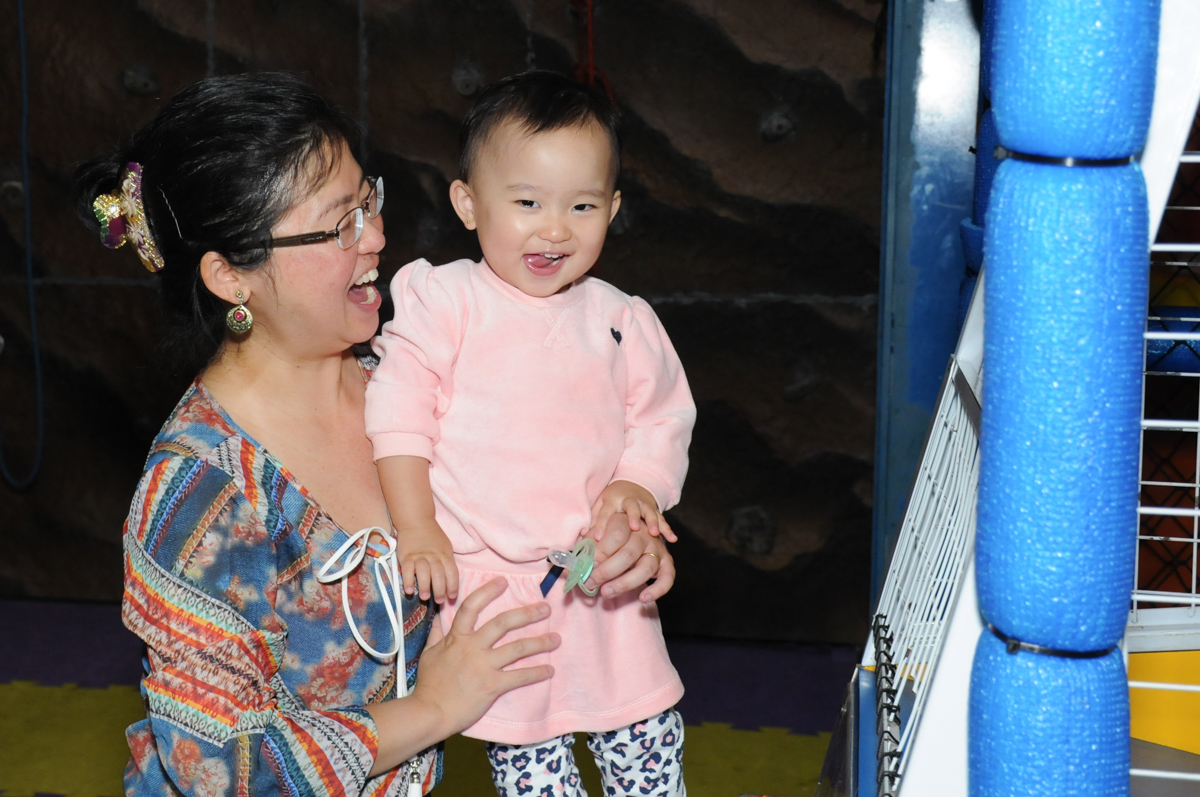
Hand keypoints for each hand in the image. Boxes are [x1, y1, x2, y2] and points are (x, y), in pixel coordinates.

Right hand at [367, 577, 558, 774]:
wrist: (431, 711)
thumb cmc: (429, 684)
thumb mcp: (429, 653)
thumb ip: (437, 633)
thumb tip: (438, 616)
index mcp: (457, 637)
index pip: (471, 607)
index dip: (487, 592)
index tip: (503, 582)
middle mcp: (473, 647)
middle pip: (503, 623)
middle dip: (527, 614)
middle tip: (545, 609)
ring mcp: (484, 666)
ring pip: (517, 648)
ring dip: (540, 643)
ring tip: (556, 639)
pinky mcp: (492, 685)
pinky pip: (519, 676)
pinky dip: (536, 673)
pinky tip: (550, 670)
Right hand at [395, 520, 458, 603]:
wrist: (416, 521)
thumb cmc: (433, 537)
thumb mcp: (445, 547)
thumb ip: (447, 562)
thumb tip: (450, 582)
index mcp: (445, 555)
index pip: (452, 572)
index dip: (453, 586)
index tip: (452, 597)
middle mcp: (433, 556)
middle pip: (439, 574)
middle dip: (440, 589)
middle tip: (439, 601)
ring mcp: (419, 556)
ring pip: (424, 572)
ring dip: (425, 586)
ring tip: (425, 598)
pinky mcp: (406, 556)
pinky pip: (407, 570)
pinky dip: (408, 580)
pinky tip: (409, 590)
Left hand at [584, 512, 675, 603]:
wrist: (638, 525)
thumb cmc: (610, 534)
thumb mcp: (597, 534)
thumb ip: (585, 548)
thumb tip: (568, 568)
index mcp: (625, 520)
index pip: (615, 533)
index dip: (601, 551)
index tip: (588, 565)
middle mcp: (644, 533)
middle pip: (628, 552)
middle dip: (607, 571)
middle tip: (591, 583)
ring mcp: (657, 548)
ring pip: (646, 566)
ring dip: (625, 582)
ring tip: (606, 592)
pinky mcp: (666, 562)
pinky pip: (668, 577)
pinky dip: (657, 589)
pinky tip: (643, 599)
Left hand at [589, 480, 677, 542]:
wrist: (631, 485)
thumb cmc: (611, 500)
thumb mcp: (600, 504)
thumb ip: (593, 519)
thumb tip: (579, 537)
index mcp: (612, 499)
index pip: (606, 511)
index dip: (602, 524)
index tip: (598, 538)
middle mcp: (629, 500)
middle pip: (632, 506)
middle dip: (633, 516)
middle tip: (634, 528)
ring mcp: (643, 504)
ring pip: (649, 511)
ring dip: (653, 521)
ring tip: (654, 533)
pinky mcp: (654, 509)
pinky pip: (662, 519)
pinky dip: (667, 528)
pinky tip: (672, 539)